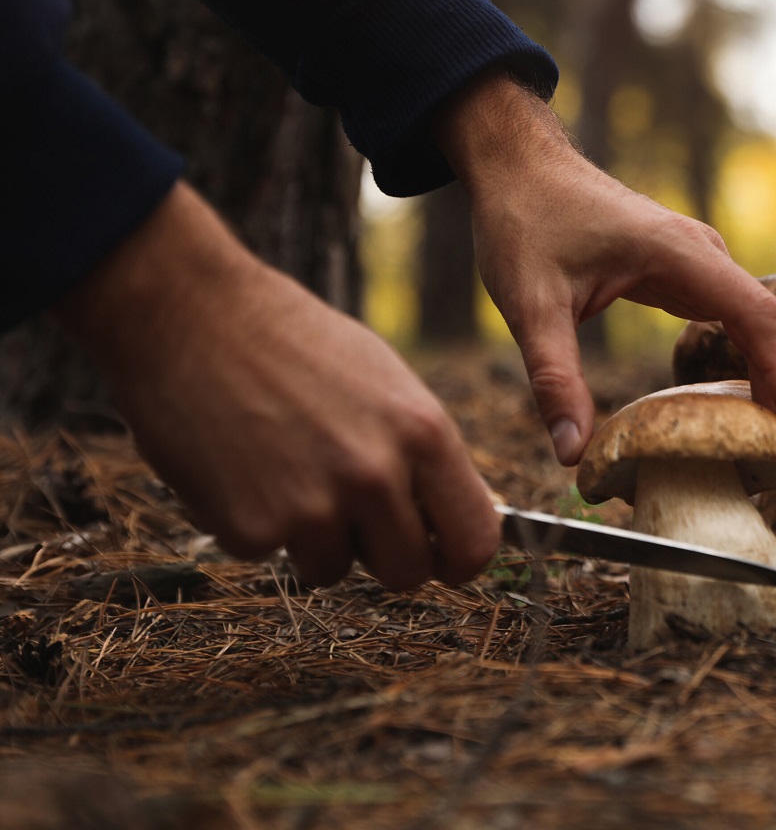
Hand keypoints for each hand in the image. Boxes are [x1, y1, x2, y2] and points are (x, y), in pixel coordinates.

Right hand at [54, 183, 498, 589]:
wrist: (190, 315)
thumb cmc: (293, 342)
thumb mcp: (388, 384)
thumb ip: (423, 454)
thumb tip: (449, 515)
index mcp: (423, 433)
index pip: (474, 540)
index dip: (458, 560)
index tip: (443, 561)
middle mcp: (376, 476)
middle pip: (408, 571)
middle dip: (381, 553)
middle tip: (350, 513)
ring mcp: (312, 508)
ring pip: (334, 569)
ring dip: (314, 538)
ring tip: (285, 467)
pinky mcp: (251, 529)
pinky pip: (271, 555)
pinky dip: (256, 524)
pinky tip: (240, 467)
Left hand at [434, 70, 775, 465]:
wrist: (519, 165)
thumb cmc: (525, 222)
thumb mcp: (530, 306)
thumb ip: (554, 379)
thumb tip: (572, 453)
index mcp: (678, 253)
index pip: (756, 316)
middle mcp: (701, 252)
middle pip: (771, 319)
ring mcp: (697, 259)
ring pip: (759, 316)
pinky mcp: (684, 269)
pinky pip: (735, 312)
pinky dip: (755, 350)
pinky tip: (760, 388)